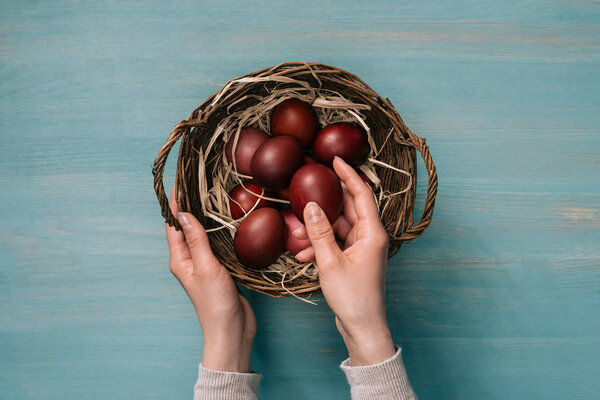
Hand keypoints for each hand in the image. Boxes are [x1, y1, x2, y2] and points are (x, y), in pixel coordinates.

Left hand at [165, 187, 255, 371]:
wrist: (232, 331)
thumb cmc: (215, 303)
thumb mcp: (206, 267)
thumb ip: (197, 240)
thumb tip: (185, 213)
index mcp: (180, 259)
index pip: (174, 224)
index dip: (177, 202)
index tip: (181, 181)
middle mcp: (189, 260)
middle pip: (186, 227)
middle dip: (189, 206)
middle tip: (198, 182)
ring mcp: (204, 265)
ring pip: (201, 235)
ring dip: (204, 217)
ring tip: (211, 196)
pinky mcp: (218, 270)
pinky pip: (215, 244)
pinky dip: (218, 231)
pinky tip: (227, 222)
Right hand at [293, 157, 395, 365]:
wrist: (362, 327)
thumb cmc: (353, 297)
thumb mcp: (330, 262)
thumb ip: (319, 232)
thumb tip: (310, 206)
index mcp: (372, 233)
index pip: (361, 194)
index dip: (348, 175)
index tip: (334, 160)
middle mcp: (369, 236)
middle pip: (347, 208)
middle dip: (325, 203)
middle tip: (307, 189)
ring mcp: (362, 248)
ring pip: (337, 227)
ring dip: (318, 229)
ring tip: (297, 235)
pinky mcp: (353, 258)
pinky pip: (335, 242)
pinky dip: (320, 245)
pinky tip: (302, 254)